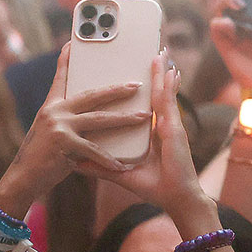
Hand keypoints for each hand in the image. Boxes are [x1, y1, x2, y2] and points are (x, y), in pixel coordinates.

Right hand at [0, 42, 148, 209]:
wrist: (23, 178)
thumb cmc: (42, 156)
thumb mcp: (50, 131)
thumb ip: (66, 119)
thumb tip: (86, 111)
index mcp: (52, 106)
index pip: (61, 78)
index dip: (67, 60)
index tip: (73, 42)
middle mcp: (55, 111)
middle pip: (92, 95)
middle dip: (117, 90)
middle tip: (138, 85)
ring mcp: (58, 126)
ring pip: (99, 119)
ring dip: (124, 119)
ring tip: (144, 117)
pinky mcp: (63, 143)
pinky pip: (93, 149)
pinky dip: (109, 158)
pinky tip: (122, 165)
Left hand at [97, 54, 206, 214]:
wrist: (176, 199)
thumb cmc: (155, 187)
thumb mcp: (121, 173)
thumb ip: (98, 166)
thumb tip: (75, 162)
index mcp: (151, 132)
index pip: (145, 105)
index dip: (146, 87)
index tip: (141, 73)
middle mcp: (161, 124)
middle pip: (155, 93)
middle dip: (155, 73)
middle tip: (153, 52)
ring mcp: (169, 124)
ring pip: (162, 92)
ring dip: (161, 71)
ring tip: (159, 52)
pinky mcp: (173, 128)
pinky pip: (168, 101)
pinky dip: (167, 84)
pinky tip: (167, 70)